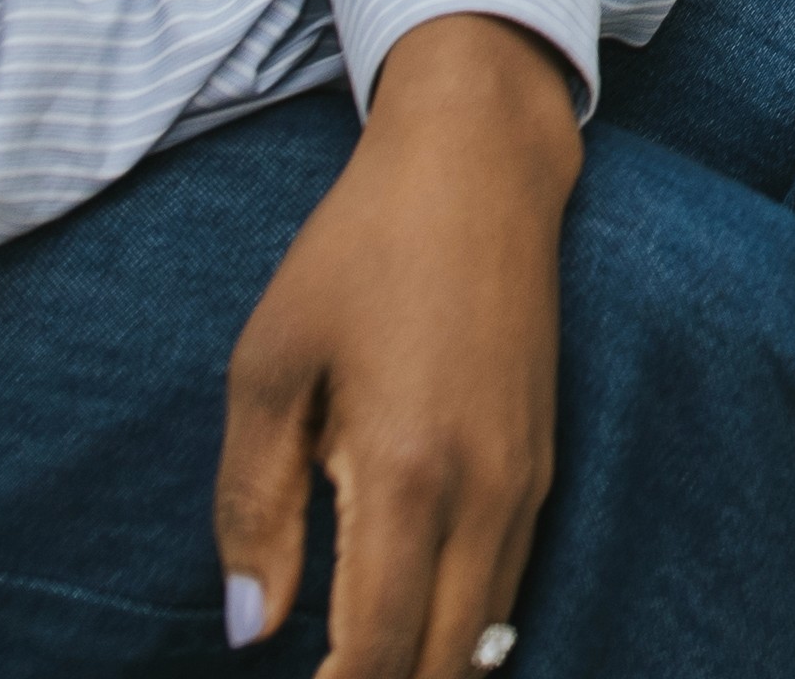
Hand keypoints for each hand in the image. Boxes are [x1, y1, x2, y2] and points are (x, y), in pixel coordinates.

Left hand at [217, 10, 575, 677]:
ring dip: (421, 670)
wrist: (481, 165)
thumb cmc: (360, 252)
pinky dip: (458, 635)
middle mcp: (484, 494)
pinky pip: (506, 590)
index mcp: (406, 473)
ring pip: (486, 641)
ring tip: (352, 665)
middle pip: (441, 668)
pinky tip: (404, 629)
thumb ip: (251, 507)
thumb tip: (251, 631)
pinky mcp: (543, 465)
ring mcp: (526, 483)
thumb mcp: (270, 366)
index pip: (377, 651)